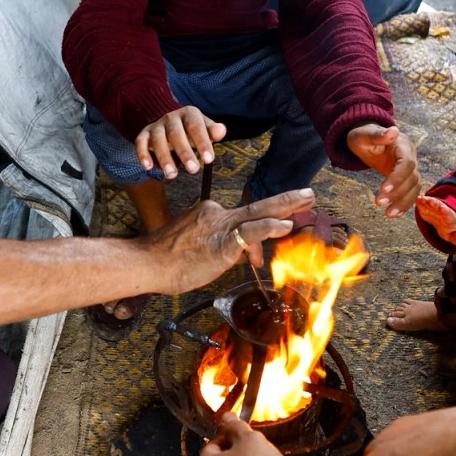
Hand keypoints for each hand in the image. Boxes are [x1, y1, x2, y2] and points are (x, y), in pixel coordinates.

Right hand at [134, 106, 226, 178]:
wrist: (171, 122)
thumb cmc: (192, 130)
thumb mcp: (204, 128)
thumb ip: (212, 131)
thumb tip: (221, 131)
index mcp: (189, 114)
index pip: (196, 126)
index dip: (202, 142)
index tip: (209, 160)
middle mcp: (171, 118)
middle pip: (176, 133)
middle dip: (184, 152)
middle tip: (193, 170)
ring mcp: (156, 125)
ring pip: (158, 139)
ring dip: (164, 157)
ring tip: (172, 175)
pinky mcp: (144, 134)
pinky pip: (140, 142)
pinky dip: (142, 154)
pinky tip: (148, 167)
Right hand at [143, 188, 313, 291]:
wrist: (147, 262)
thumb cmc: (168, 260)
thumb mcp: (198, 248)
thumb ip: (220, 247)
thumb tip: (241, 254)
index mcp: (211, 214)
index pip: (244, 218)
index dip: (264, 228)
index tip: (280, 228)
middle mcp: (218, 215)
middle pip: (257, 205)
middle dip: (286, 200)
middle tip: (308, 193)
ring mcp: (220, 227)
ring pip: (257, 212)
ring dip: (285, 206)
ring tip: (307, 200)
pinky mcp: (221, 243)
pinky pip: (249, 231)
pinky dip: (269, 226)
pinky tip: (284, 224)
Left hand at [346, 123, 418, 216]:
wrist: (367, 139)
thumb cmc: (363, 135)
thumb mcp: (365, 134)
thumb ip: (378, 134)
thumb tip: (394, 130)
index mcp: (403, 145)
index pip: (407, 163)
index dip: (398, 177)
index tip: (383, 189)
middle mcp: (411, 156)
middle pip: (412, 178)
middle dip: (398, 193)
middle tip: (379, 203)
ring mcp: (410, 168)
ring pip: (414, 188)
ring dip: (403, 202)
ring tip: (388, 214)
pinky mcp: (406, 178)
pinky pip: (410, 192)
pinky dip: (404, 204)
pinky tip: (394, 214)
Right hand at [414, 195, 455, 252]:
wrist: (443, 221)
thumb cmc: (449, 229)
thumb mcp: (454, 235)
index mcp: (449, 218)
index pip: (448, 214)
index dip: (445, 212)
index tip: (443, 209)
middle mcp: (442, 210)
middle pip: (439, 206)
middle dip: (435, 204)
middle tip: (431, 201)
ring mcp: (434, 208)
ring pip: (431, 203)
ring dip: (427, 200)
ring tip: (422, 199)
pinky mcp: (426, 207)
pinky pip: (424, 203)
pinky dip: (421, 201)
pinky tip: (417, 199)